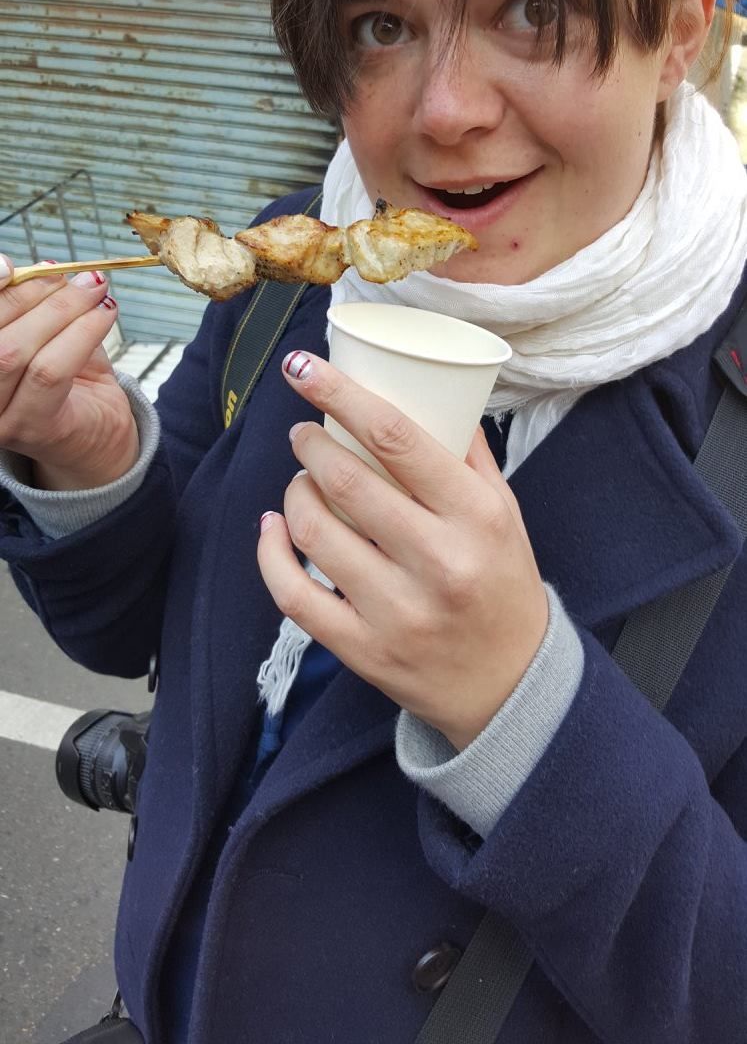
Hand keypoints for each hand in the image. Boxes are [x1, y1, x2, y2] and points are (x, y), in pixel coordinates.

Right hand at [0, 258, 138, 489]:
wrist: (97, 436)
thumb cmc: (66, 381)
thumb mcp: (44, 336)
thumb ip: (35, 308)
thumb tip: (39, 270)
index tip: (13, 265)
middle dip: (33, 293)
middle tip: (78, 276)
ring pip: (17, 353)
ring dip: (62, 310)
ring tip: (96, 290)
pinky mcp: (32, 428)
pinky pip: (51, 372)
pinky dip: (82, 332)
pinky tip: (105, 313)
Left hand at [257, 350, 547, 750]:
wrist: (510, 685)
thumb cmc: (503, 583)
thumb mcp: (505, 512)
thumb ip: (468, 453)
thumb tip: (431, 387)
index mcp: (476, 517)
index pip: (396, 437)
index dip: (340, 394)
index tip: (303, 369)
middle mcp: (438, 562)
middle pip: (346, 480)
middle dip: (309, 443)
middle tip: (304, 433)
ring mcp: (397, 611)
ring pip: (315, 532)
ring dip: (294, 493)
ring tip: (301, 481)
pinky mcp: (363, 651)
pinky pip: (295, 596)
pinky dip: (271, 554)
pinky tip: (272, 529)